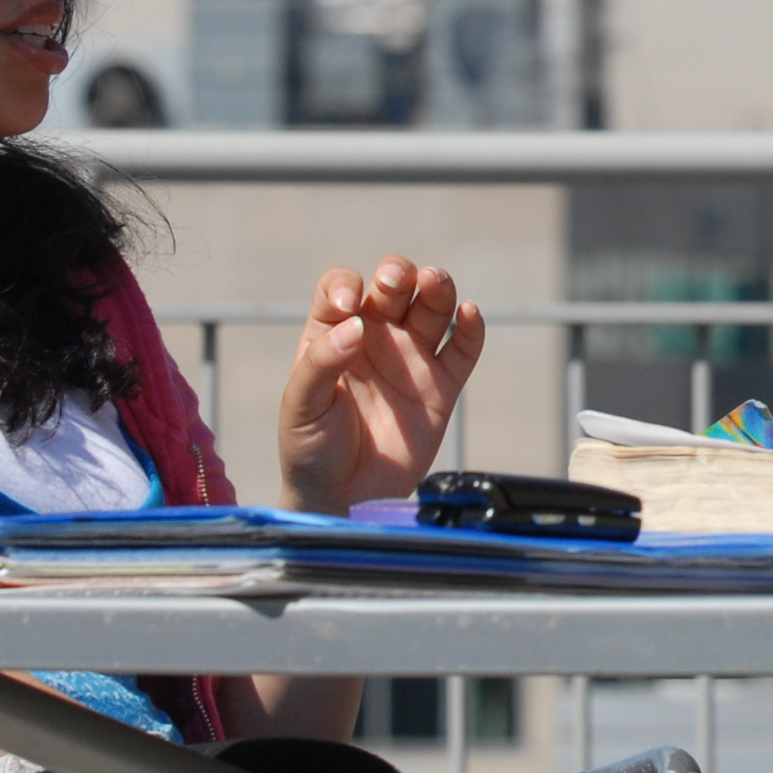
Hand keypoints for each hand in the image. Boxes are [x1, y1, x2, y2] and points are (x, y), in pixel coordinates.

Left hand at [278, 253, 484, 514]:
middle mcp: (375, 338)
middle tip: (395, 281)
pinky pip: (463, 349)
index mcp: (333, 335)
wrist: (344, 499)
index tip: (346, 306)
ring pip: (432, 307)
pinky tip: (469, 315)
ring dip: (437, 287)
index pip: (341, 288)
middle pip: (394, 287)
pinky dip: (472, 328)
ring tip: (435, 283)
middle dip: (397, 273)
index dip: (346, 285)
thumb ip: (321, 363)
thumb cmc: (310, 450)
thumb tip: (355, 325)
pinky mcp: (442, 388)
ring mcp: (412, 360)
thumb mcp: (301, 406)